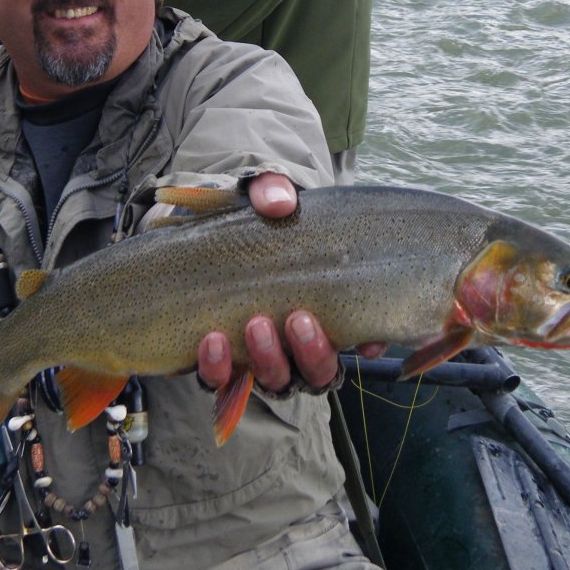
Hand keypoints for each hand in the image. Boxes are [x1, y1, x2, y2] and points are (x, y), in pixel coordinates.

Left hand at [197, 174, 376, 392]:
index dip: (369, 345)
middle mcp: (297, 344)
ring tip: (256, 324)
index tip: (368, 341)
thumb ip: (273, 190)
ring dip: (269, 359)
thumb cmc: (250, 218)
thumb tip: (281, 203)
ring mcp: (260, 356)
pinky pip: (223, 379)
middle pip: (317, 371)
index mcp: (325, 308)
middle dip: (313, 352)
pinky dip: (219, 368)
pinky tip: (212, 340)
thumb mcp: (264, 196)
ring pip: (276, 379)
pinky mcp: (220, 360)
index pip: (361, 340)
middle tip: (298, 319)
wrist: (199, 231)